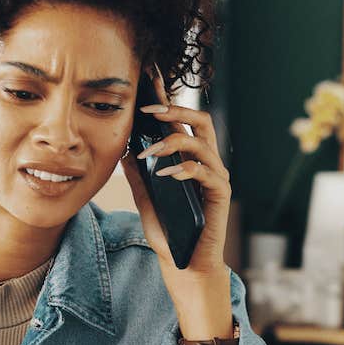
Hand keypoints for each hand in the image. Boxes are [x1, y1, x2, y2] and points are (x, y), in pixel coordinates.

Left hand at [120, 65, 231, 276]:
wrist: (184, 265)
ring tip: (148, 153)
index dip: (166, 99)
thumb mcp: (146, 200)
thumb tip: (123, 150)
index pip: (180, 122)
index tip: (149, 79)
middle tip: (147, 111)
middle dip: (174, 110)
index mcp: (189, 160)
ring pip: (202, 142)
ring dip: (172, 142)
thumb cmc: (169, 232)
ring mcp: (216, 177)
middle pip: (199, 121)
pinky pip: (206, 172)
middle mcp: (206, 163)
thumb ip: (138, 176)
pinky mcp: (220, 195)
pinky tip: (164, 175)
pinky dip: (184, 169)